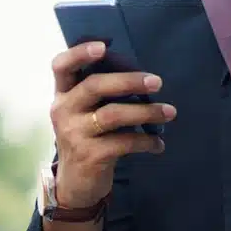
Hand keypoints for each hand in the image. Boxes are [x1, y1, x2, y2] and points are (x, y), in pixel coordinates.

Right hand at [49, 41, 175, 207]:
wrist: (75, 184)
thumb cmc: (87, 138)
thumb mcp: (83, 113)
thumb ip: (99, 93)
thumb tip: (140, 74)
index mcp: (62, 95)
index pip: (61, 66)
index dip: (80, 53)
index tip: (104, 46)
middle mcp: (63, 111)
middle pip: (94, 86)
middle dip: (129, 81)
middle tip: (157, 82)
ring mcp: (74, 134)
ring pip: (113, 114)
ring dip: (147, 112)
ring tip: (169, 112)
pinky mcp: (90, 156)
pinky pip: (124, 142)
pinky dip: (146, 142)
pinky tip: (158, 144)